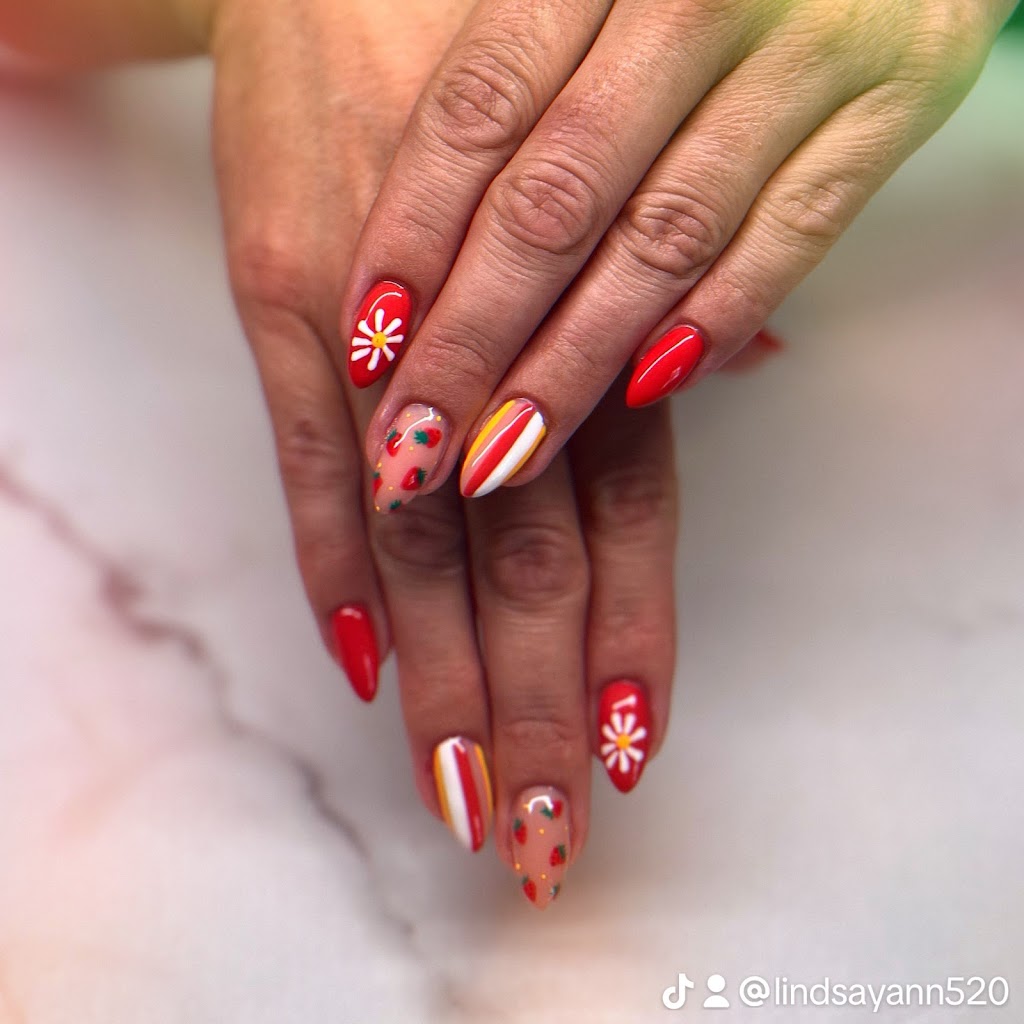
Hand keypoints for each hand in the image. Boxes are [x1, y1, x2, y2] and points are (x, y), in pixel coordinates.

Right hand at [208, 0, 679, 904]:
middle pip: (522, 561)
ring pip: (419, 540)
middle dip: (535, 703)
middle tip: (540, 828)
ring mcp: (379, 334)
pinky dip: (333, 571)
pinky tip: (358, 666)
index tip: (629, 750)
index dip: (625, 641)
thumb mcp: (606, 173)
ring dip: (440, 675)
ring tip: (456, 789)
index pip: (618, 519)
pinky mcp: (281, 304)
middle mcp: (494, 343)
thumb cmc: (498, 75)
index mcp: (584, 318)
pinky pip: (307, 464)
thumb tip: (756, 367)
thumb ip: (663, 297)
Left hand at [343, 0, 1012, 504]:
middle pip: (556, 198)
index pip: (475, 111)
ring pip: (663, 237)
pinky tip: (644, 392)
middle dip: (476, 337)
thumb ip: (522, 91)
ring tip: (507, 451)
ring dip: (575, 360)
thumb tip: (426, 264)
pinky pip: (792, 236)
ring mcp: (807, 44)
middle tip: (417, 442)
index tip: (368, 341)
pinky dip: (717, 319)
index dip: (413, 235)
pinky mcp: (897, 97)